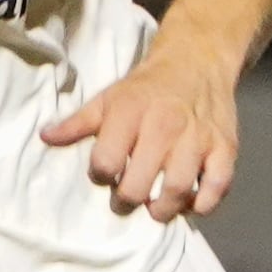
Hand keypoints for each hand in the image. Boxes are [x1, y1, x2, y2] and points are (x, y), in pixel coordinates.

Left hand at [41, 40, 242, 222]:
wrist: (196, 61)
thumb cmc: (146, 88)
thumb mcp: (108, 98)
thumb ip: (78, 123)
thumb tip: (45, 137)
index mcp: (131, 112)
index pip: (106, 161)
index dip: (100, 174)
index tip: (103, 174)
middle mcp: (165, 126)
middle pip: (139, 184)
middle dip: (127, 200)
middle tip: (125, 200)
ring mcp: (198, 138)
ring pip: (178, 190)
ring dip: (162, 209)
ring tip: (153, 208)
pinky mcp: (225, 147)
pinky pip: (217, 187)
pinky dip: (203, 204)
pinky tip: (189, 204)